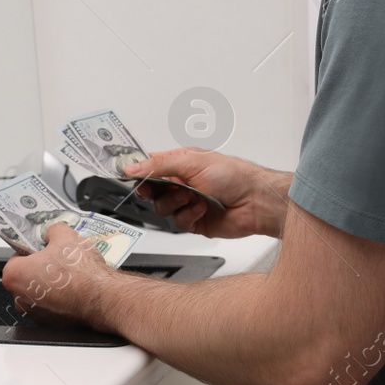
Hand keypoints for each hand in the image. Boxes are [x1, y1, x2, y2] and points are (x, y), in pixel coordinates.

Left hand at [1, 222, 120, 330]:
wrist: (100, 298)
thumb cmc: (80, 272)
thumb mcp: (65, 236)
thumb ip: (52, 231)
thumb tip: (52, 233)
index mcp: (14, 275)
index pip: (16, 257)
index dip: (33, 250)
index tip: (45, 249)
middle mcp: (20, 299)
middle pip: (27, 277)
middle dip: (42, 269)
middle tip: (60, 260)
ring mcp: (35, 314)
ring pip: (40, 294)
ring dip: (51, 285)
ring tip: (72, 275)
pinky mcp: (51, 325)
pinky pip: (53, 307)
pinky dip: (62, 300)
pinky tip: (77, 289)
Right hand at [123, 148, 290, 238]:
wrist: (255, 202)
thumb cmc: (234, 175)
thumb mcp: (193, 162)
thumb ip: (160, 164)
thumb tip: (133, 166)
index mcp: (181, 163)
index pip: (150, 166)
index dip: (139, 172)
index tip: (129, 176)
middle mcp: (182, 182)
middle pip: (151, 190)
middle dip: (156, 191)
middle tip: (164, 188)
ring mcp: (187, 202)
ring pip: (162, 208)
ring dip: (176, 203)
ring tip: (192, 197)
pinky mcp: (194, 220)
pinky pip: (178, 222)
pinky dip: (188, 215)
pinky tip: (201, 208)